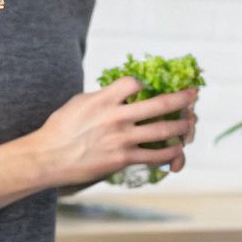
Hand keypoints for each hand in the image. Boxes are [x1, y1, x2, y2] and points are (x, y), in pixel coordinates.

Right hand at [28, 79, 197, 185]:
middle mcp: (116, 117)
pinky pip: (154, 155)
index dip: (144, 82)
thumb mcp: (79, 103)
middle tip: (193, 95)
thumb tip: (120, 92)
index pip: (134, 82)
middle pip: (159, 104)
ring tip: (190, 123)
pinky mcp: (123, 159)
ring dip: (182, 126)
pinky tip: (177, 149)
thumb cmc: (60, 129)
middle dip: (182, 98)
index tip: (149, 85)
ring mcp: (122, 139)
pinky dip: (170, 152)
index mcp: (104, 99)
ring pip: (163, 130)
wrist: (48, 158)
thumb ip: (103, 97)